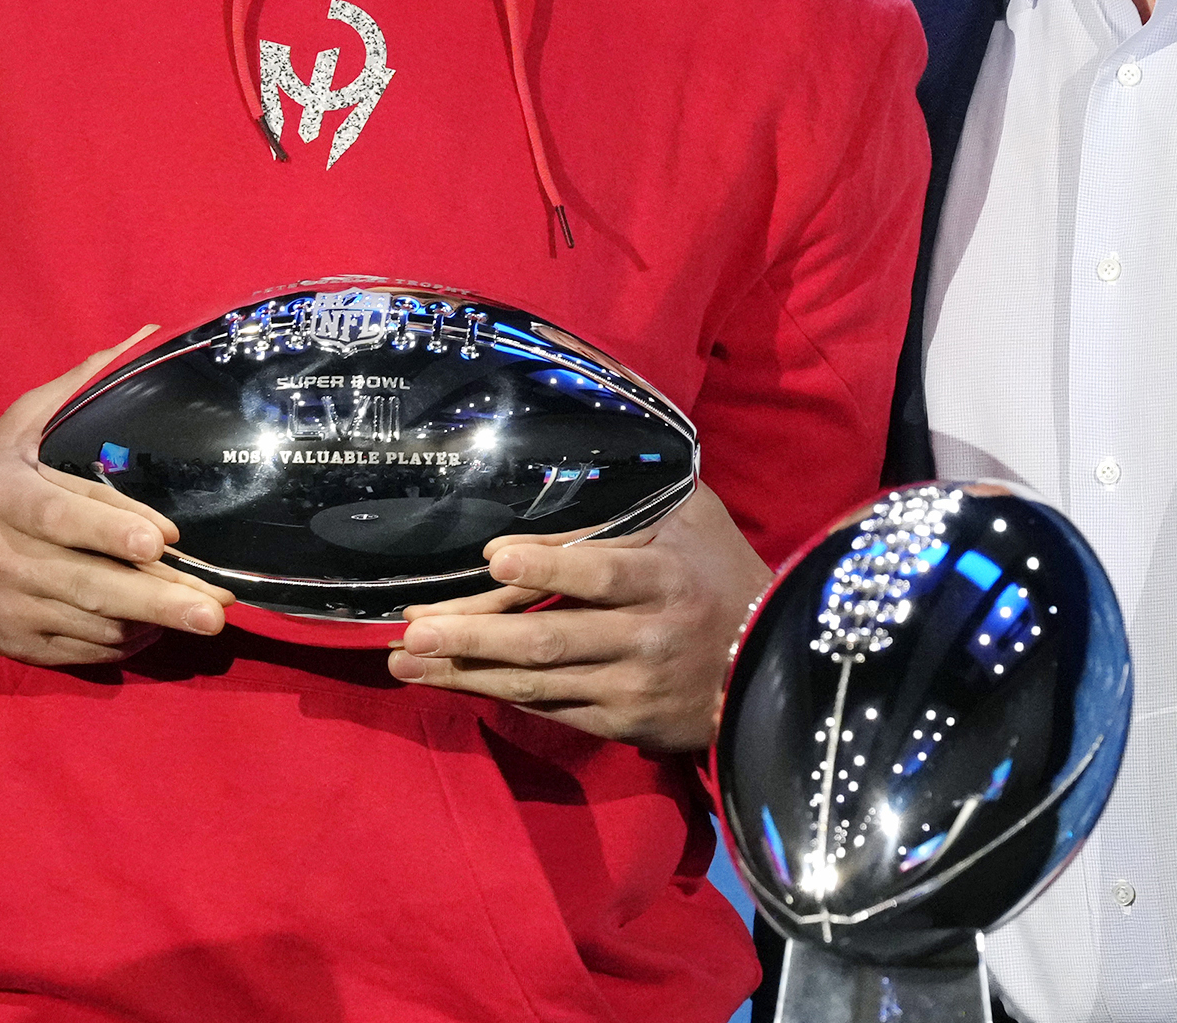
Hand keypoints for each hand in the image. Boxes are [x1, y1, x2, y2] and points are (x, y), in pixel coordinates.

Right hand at [0, 328, 229, 666]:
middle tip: (215, 610)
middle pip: (88, 583)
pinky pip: (80, 650)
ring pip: (92, 622)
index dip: (110, 529)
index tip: (160, 539)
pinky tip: (158, 626)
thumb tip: (147, 336)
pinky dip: (124, 642)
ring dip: (153, 621)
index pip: (59, 517)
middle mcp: (1, 557)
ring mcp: (7, 607)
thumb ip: (81, 384)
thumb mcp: (19, 423)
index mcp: (2, 496)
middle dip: (158, 599)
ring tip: (205, 613)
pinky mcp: (13, 644)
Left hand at [385, 481, 776, 752]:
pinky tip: (451, 681)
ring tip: (405, 658)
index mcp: (664, 577)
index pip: (599, 573)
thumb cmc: (720, 571)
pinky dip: (495, 695)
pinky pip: (549, 711)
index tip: (493, 559)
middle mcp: (646, 636)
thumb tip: (566, 454)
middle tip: (412, 627)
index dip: (547, 567)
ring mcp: (631, 686)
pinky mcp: (621, 723)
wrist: (771, 663)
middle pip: (548, 639)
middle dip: (473, 635)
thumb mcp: (693, 516)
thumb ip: (634, 493)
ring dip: (465, 671)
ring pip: (535, 683)